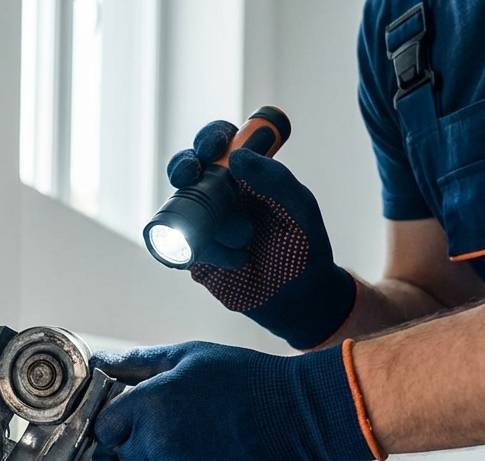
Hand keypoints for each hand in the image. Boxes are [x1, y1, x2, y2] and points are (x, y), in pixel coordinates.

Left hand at [92, 341, 380, 460]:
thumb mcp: (189, 357)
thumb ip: (139, 363)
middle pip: (131, 456)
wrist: (299, 416)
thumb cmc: (244, 380)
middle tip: (194, 427)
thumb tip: (100, 361)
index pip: (106, 429)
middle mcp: (156, 442)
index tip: (148, 421)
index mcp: (148, 404)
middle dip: (153, 445)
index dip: (124, 425)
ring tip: (215, 444)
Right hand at [167, 121, 357, 349]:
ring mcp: (202, 224)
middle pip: (187, 169)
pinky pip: (180, 245)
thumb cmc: (303, 247)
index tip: (212, 147)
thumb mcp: (300, 208)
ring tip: (244, 244)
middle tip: (191, 174)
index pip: (220, 144)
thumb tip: (237, 157)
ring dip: (211, 225)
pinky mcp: (193, 254)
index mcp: (244, 176)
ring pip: (181, 208)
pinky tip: (232, 262)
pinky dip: (207, 252)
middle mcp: (218, 195)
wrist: (296, 297)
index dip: (210, 138)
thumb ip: (275, 178)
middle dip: (183, 167)